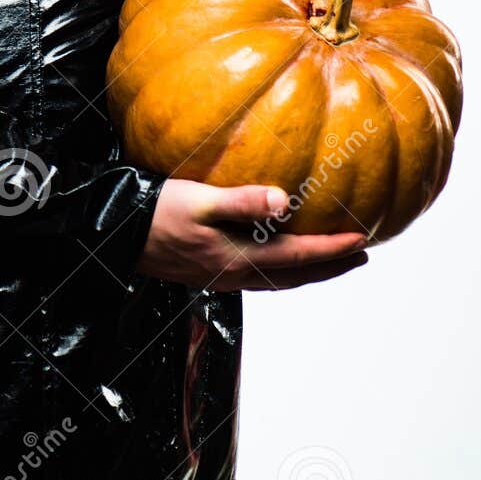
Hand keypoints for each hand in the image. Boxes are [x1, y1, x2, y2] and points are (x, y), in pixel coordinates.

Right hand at [135, 179, 369, 291]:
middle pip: (295, 275)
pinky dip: (282, 269)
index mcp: (239, 258)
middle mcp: (236, 275)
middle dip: (329, 267)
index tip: (363, 240)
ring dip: (308, 271)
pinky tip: (276, 257)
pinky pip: (260, 276)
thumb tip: (285, 200)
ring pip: (279, 279)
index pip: (299, 256)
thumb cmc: (156, 212)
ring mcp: (222, 277)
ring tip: (328, 260)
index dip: (333, 250)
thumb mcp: (199, 200)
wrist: (117, 236)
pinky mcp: (208, 272)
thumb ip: (242, 201)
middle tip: (359, 256)